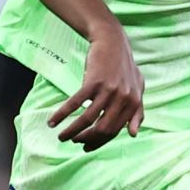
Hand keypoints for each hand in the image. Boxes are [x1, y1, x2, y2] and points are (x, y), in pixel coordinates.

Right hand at [49, 16, 143, 150]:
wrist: (112, 41)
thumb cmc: (124, 67)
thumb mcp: (137, 89)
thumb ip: (137, 112)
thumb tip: (133, 134)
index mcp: (133, 103)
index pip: (114, 131)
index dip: (99, 142)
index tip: (86, 147)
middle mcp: (123, 99)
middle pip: (102, 129)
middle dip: (85, 139)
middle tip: (73, 142)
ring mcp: (109, 90)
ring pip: (88, 119)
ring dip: (72, 131)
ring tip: (61, 136)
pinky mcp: (94, 81)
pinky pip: (75, 103)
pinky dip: (62, 114)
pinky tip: (52, 122)